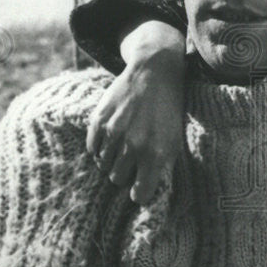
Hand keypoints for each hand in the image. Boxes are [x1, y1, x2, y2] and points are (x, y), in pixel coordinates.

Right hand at [86, 22, 185, 202]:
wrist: (154, 73)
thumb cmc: (167, 110)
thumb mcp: (174, 139)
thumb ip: (161, 166)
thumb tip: (145, 193)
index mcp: (156, 154)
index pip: (140, 194)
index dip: (140, 192)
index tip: (139, 187)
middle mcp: (133, 146)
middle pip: (117, 179)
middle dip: (124, 174)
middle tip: (131, 162)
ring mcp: (114, 133)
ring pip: (103, 165)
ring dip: (111, 161)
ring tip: (122, 148)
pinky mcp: (99, 120)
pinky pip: (92, 149)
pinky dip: (99, 148)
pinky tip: (110, 140)